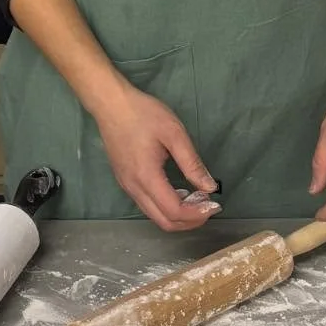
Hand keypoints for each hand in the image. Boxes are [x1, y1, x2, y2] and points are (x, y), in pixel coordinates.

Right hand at [92, 82, 218, 231]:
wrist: (110, 104)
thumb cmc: (143, 114)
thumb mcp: (174, 133)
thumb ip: (192, 163)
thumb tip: (210, 187)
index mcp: (147, 177)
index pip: (174, 211)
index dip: (197, 214)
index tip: (214, 205)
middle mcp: (134, 188)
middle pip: (164, 222)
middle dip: (190, 221)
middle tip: (208, 207)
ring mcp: (127, 186)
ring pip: (154, 216)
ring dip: (178, 215)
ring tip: (196, 198)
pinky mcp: (124, 181)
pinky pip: (147, 205)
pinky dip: (166, 207)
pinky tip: (178, 191)